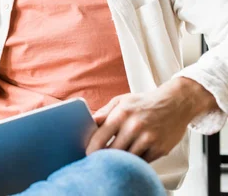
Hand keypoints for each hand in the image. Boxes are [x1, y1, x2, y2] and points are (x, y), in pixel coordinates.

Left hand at [86, 77, 216, 162]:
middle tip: (99, 159)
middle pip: (112, 152)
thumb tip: (89, 123)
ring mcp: (149, 139)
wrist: (176, 103)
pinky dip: (135, 162)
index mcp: (122, 114)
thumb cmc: (145, 103)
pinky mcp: (160, 149)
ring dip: (120, 160)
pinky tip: (132, 156)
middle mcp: (135, 127)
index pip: (100, 137)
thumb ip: (104, 112)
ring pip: (127, 159)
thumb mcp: (122, 101)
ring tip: (116, 158)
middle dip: (104, 157)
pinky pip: (142, 162)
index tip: (87, 154)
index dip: (91, 149)